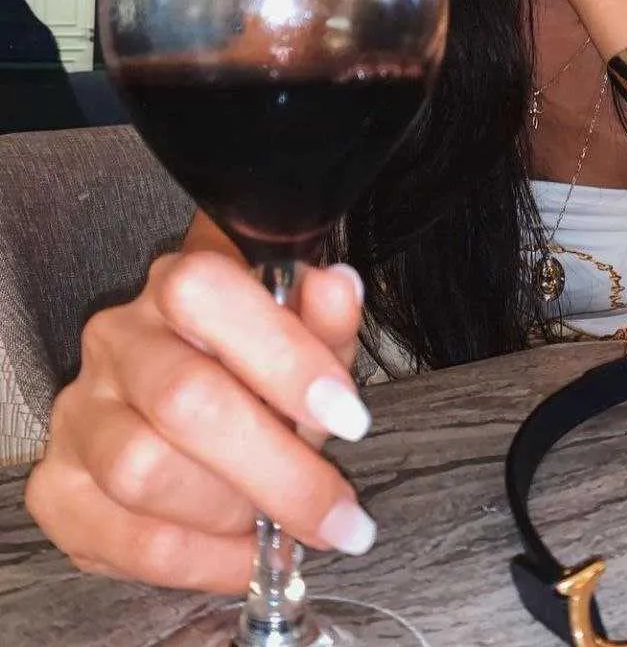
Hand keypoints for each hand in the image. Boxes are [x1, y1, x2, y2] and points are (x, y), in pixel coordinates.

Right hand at [25, 249, 371, 591]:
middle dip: (275, 467)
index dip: (283, 356)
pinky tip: (244, 555)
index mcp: (177, 286)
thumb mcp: (303, 344)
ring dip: (232, 513)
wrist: (177, 417)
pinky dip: (203, 560)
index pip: (208, 294)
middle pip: (182, 399)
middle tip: (334, 509)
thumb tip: (338, 287)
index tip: (348, 416)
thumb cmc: (250, 373)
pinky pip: (129, 539)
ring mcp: (80, 412)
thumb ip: (323, 321)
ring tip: (280, 525)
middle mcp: (116, 339)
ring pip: (144, 472)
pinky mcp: (58, 488)